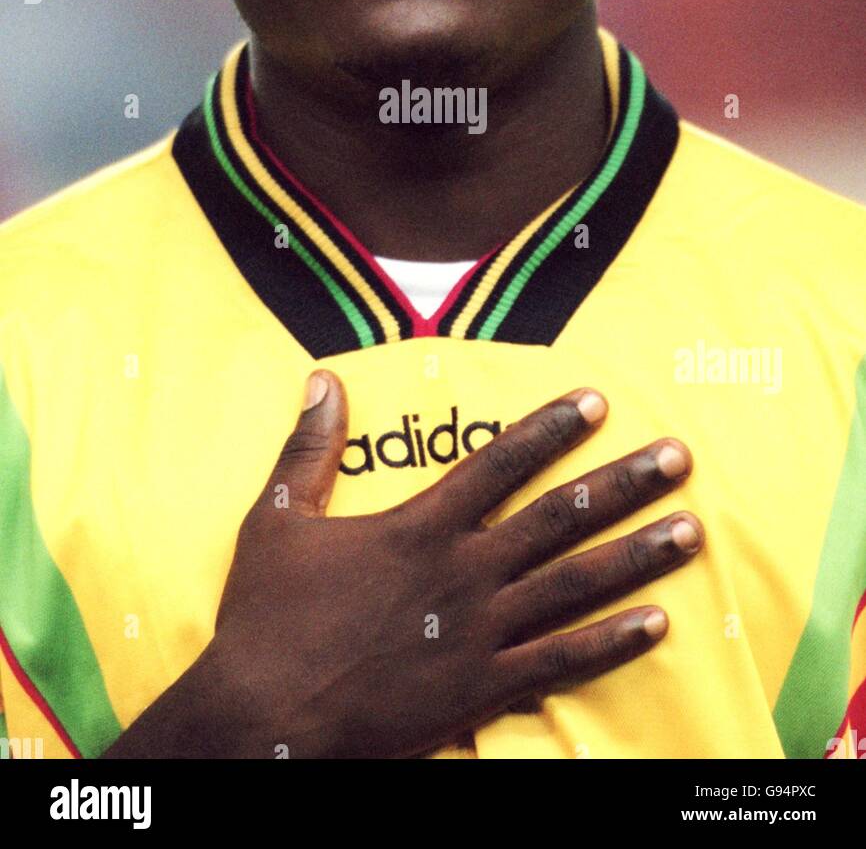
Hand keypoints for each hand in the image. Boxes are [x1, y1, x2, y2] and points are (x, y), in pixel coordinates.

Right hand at [199, 369, 702, 757]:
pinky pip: (561, 663)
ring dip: (637, 555)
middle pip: (560, 516)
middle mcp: (463, 572)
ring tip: (691, 531)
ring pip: (575, 585)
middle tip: (679, 457)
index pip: (500, 462)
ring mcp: (478, 634)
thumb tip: (323, 379)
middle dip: (624, 482)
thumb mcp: (277, 519)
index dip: (552, 428)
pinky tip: (656, 623)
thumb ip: (308, 448)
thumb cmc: (266, 619)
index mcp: (419, 526)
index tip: (598, 401)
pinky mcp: (481, 691)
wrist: (264, 721)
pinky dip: (612, 643)